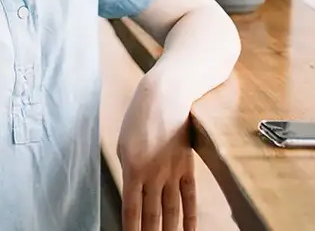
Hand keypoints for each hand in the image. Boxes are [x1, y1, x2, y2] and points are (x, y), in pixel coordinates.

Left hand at [116, 73, 196, 230]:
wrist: (165, 96)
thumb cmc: (139, 117)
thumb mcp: (124, 143)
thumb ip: (129, 169)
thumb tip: (132, 191)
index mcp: (132, 168)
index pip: (131, 209)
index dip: (131, 229)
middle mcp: (153, 174)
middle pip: (152, 215)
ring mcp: (172, 172)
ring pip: (171, 211)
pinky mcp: (187, 167)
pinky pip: (189, 198)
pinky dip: (190, 218)